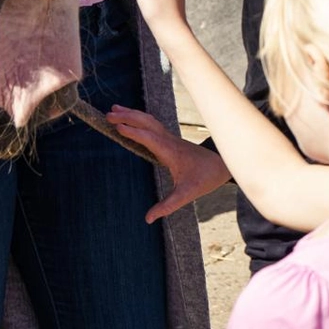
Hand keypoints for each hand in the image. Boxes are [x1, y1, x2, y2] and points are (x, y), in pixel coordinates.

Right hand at [107, 105, 231, 221]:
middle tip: (108, 114)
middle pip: (145, 122)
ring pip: (148, 120)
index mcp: (169, 151)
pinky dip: (139, 118)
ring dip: (131, 113)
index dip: (132, 131)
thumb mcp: (186, 195)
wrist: (221, 165)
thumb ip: (167, 206)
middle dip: (127, 116)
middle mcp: (168, 140)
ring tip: (114, 109)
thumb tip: (148, 219)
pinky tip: (131, 118)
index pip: (148, 137)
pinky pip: (151, 124)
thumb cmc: (204, 178)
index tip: (116, 126)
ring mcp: (169, 137)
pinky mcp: (169, 139)